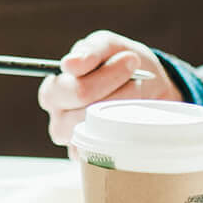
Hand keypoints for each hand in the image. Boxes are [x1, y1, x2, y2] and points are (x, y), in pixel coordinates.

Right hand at [36, 32, 179, 146]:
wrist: (149, 87)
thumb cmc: (119, 63)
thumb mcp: (107, 45)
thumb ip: (89, 50)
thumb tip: (69, 64)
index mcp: (53, 91)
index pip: (73, 90)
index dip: (106, 75)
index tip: (130, 60)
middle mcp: (59, 119)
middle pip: (84, 114)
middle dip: (119, 92)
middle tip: (137, 77)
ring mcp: (75, 141)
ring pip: (98, 133)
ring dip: (124, 111)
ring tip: (136, 95)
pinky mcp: (91, 157)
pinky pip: (107, 152)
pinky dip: (126, 132)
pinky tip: (132, 116)